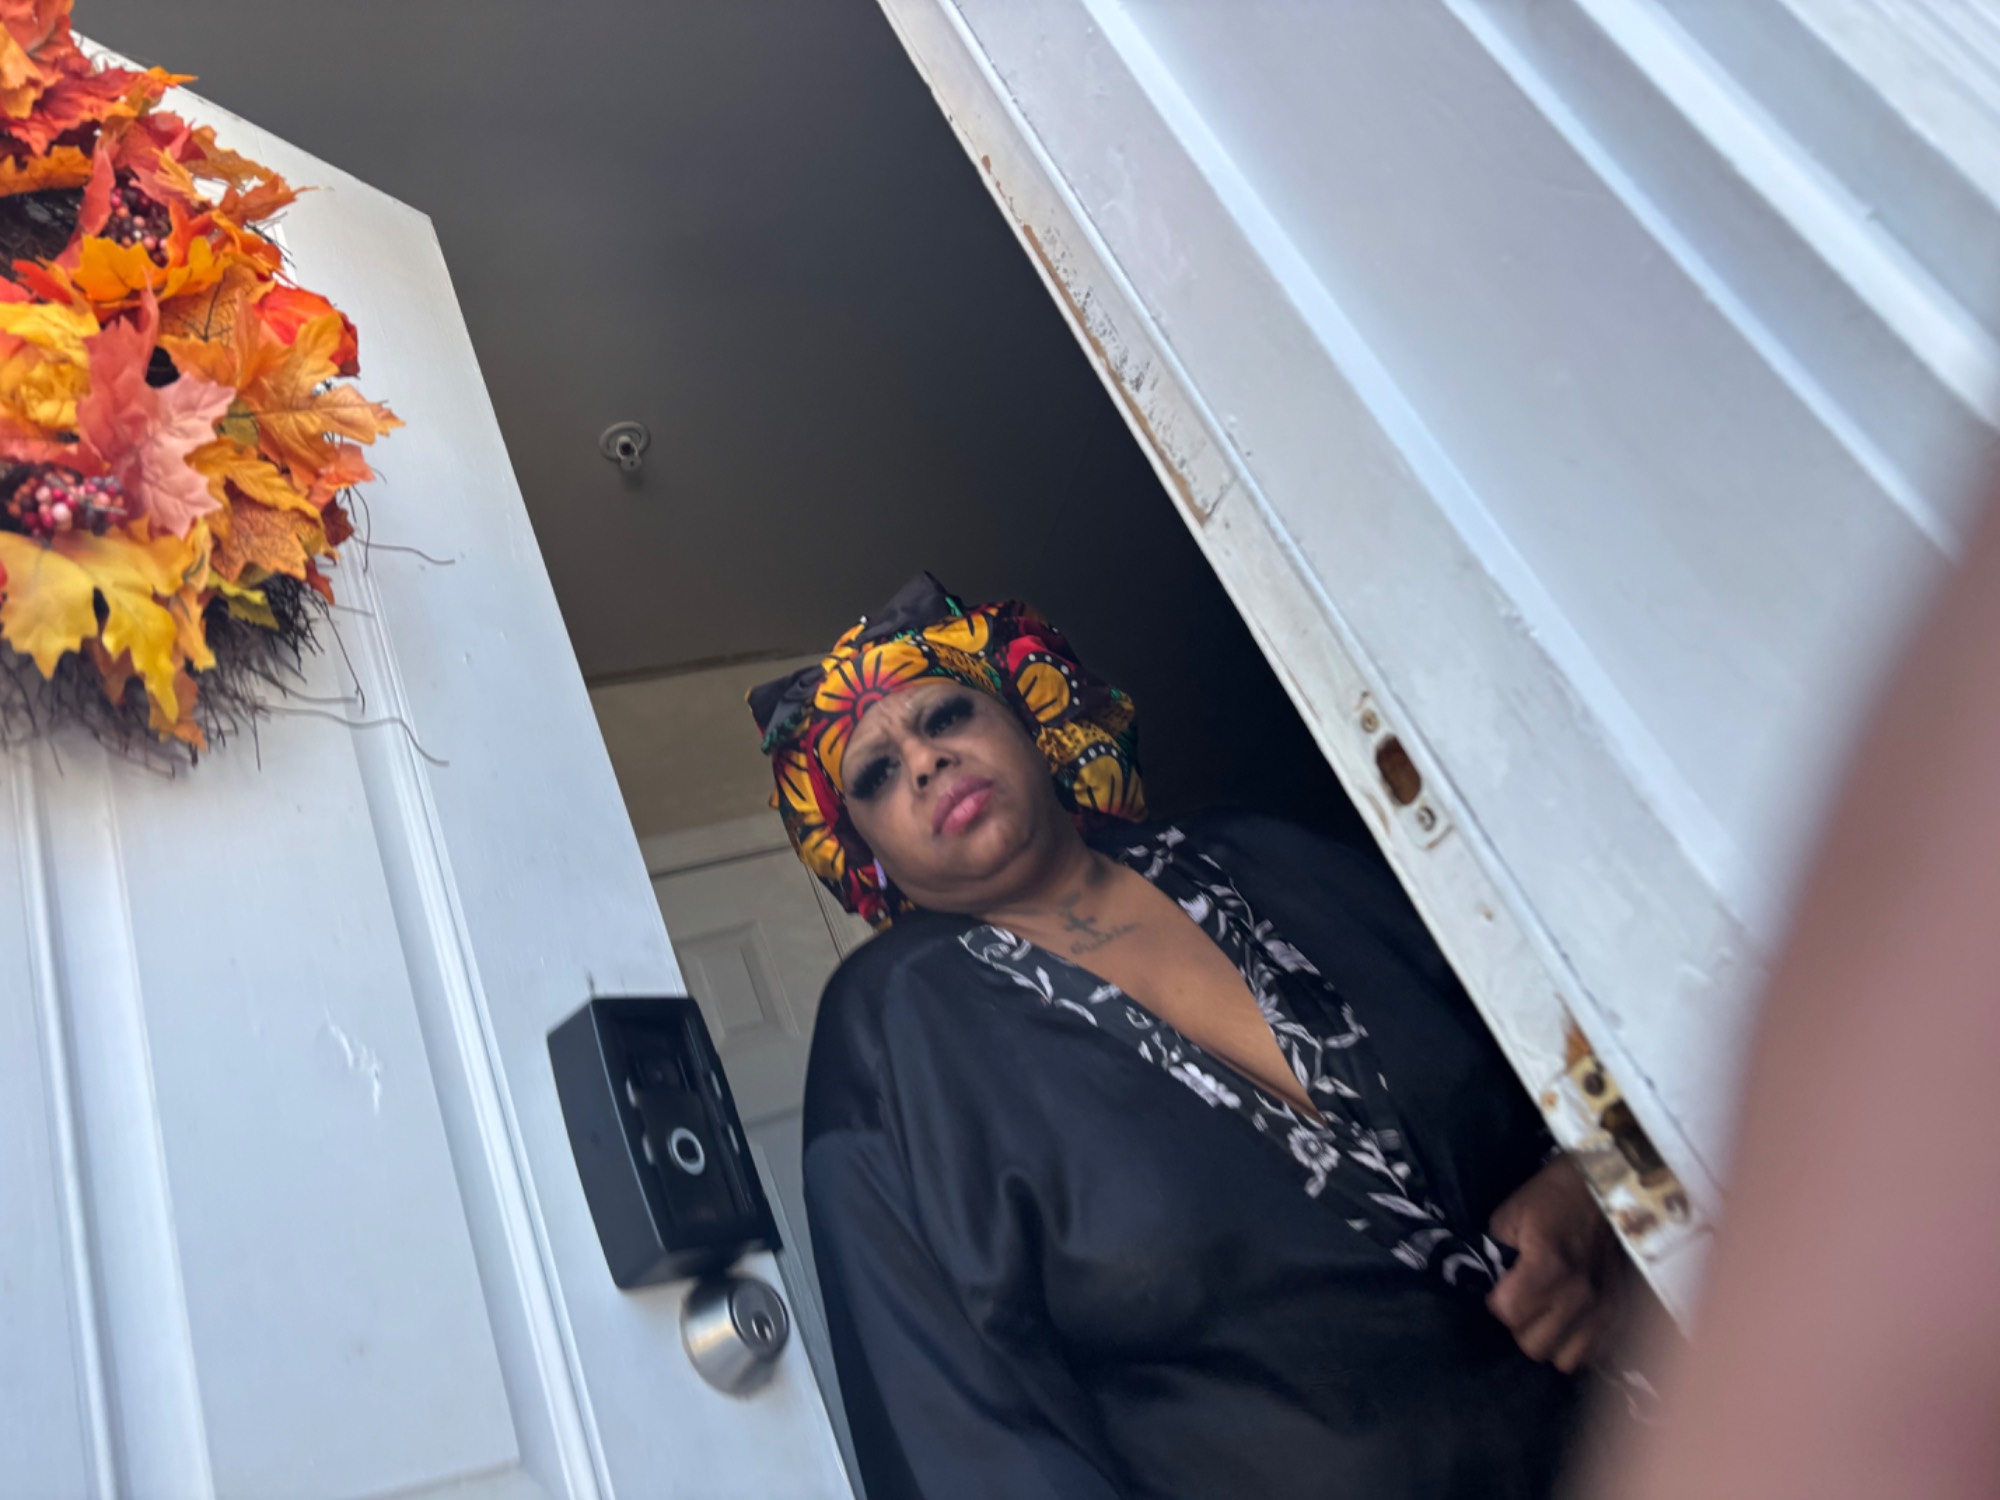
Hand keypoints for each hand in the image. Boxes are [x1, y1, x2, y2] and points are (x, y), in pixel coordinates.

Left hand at [1486, 1155, 1628, 1372]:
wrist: (1605, 1190)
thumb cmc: (1551, 1199)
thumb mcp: (1509, 1216)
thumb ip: (1493, 1255)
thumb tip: (1480, 1285)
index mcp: (1549, 1267)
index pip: (1508, 1314)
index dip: (1495, 1303)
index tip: (1497, 1289)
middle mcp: (1580, 1296)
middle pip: (1534, 1345)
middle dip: (1519, 1326)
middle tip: (1520, 1302)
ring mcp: (1604, 1310)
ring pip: (1563, 1359)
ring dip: (1548, 1340)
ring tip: (1544, 1315)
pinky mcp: (1620, 1315)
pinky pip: (1592, 1355)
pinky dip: (1575, 1345)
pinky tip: (1567, 1322)